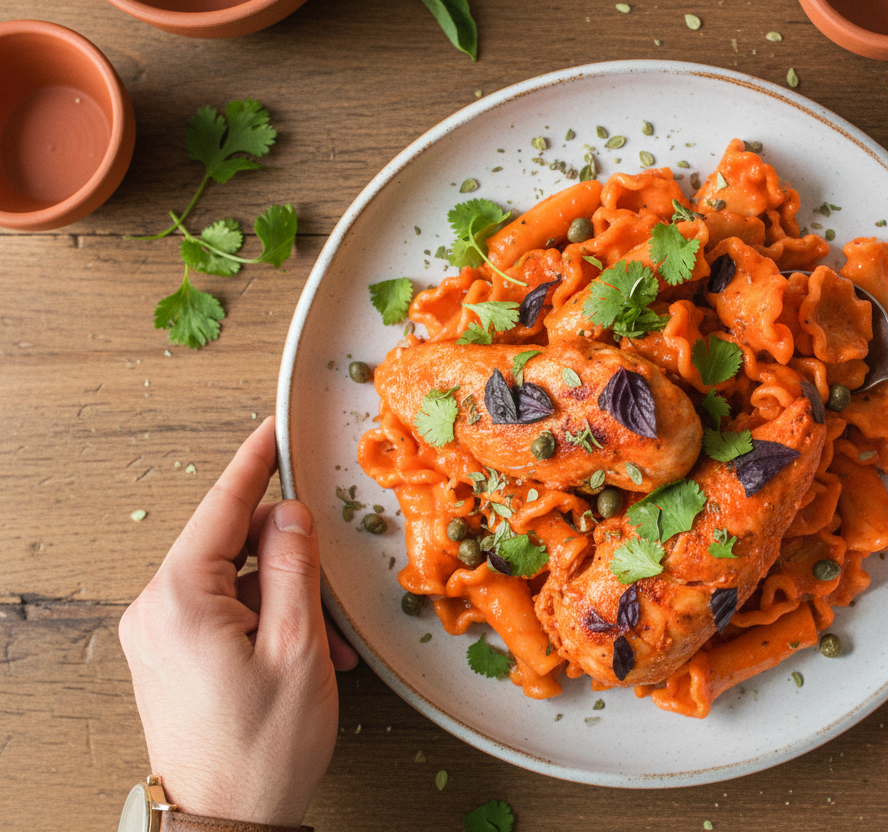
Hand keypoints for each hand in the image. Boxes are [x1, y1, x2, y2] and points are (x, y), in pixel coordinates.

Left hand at [118, 418, 357, 826]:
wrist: (225, 823)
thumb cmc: (260, 749)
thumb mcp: (298, 647)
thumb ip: (294, 567)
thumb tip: (290, 514)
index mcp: (179, 599)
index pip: (222, 508)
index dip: (254, 463)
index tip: (273, 429)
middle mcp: (155, 611)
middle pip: (230, 546)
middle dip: (288, 561)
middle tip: (329, 592)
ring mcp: (157, 635)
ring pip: (232, 583)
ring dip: (283, 601)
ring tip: (322, 645)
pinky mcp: (167, 656)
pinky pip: (221, 613)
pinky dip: (265, 622)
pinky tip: (300, 653)